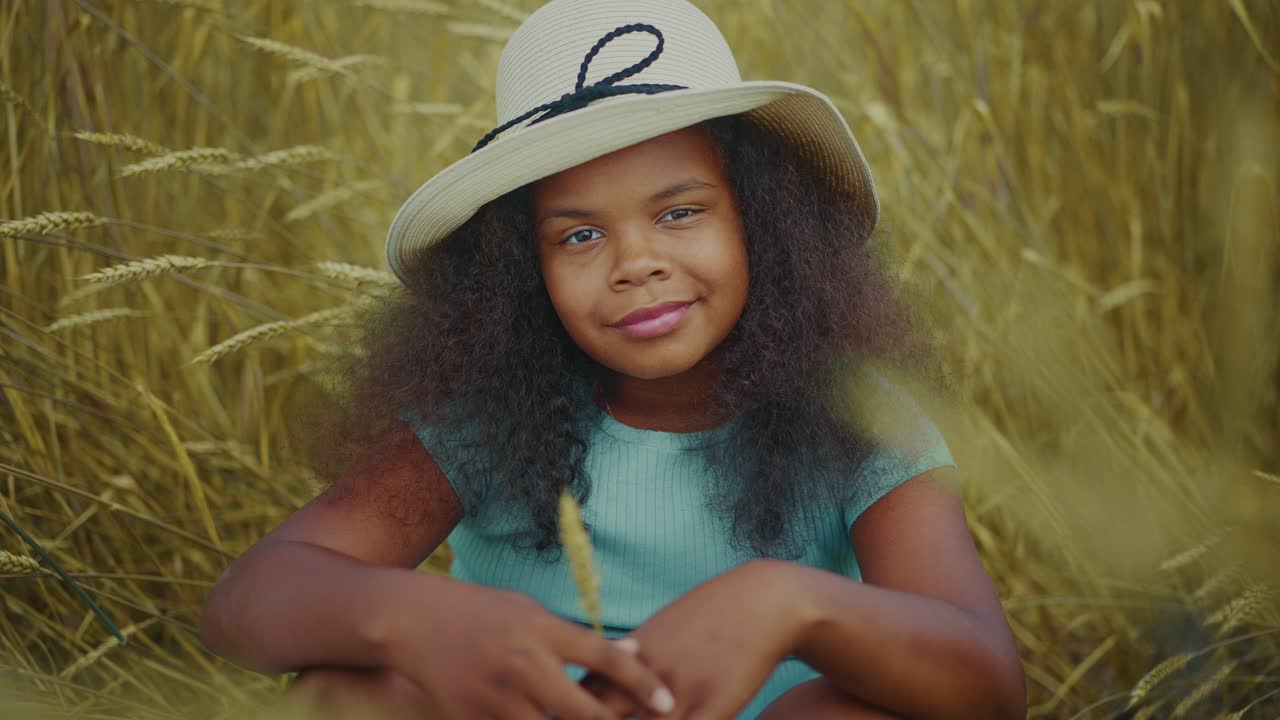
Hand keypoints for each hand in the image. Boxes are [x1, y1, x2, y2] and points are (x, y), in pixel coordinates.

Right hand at [382, 576, 675, 718]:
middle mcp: (524, 665)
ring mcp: (497, 698)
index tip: (666, 702)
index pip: (604, 658)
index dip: (641, 682)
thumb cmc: (480, 611)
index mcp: (542, 629)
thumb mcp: (529, 610)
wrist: (412, 622)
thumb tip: (631, 651)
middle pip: (585, 711)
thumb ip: (576, 636)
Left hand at [582, 559, 818, 718]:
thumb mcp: (662, 627)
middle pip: (597, 715)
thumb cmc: (711, 615)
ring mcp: (677, 693)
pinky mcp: (711, 708)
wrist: (762, 602)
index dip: (569, 712)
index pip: (581, 693)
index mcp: (629, 655)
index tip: (563, 717)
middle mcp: (645, 674)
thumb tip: (608, 662)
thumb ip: (632, 652)